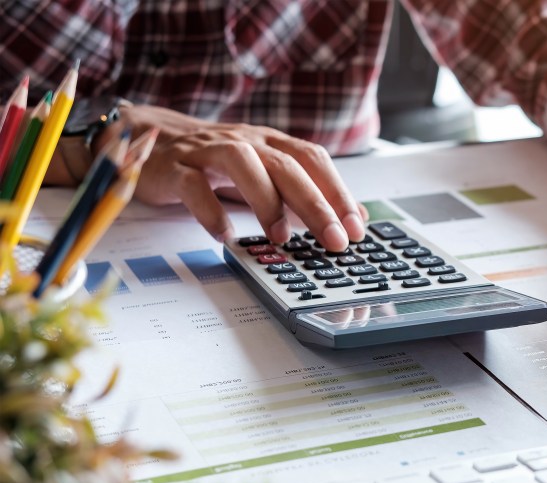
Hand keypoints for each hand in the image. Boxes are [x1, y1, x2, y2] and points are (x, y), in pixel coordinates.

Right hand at [94, 105, 366, 249]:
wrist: (148, 137)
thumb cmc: (214, 161)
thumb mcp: (263, 172)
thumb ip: (304, 193)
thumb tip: (352, 217)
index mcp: (269, 142)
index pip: (313, 160)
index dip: (338, 191)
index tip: (356, 227)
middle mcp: (245, 141)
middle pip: (286, 166)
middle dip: (315, 204)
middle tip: (334, 240)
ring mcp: (208, 151)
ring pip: (243, 165)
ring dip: (266, 201)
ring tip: (281, 237)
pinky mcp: (174, 167)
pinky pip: (193, 185)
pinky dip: (210, 210)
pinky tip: (224, 235)